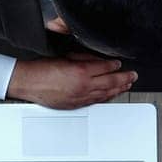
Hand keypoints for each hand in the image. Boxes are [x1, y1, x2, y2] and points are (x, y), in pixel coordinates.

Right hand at [7, 53, 136, 108]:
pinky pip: (96, 101)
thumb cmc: (42, 69)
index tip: (120, 63)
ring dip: (118, 89)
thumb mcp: (66, 57)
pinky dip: (106, 97)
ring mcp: (81, 97)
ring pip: (105, 94)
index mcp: (81, 72)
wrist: (28, 83)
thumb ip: (83, 59)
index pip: (105, 68)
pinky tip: (111, 95)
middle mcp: (83, 86)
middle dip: (124, 79)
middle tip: (133, 76)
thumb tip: (97, 61)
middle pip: (110, 82)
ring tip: (127, 85)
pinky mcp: (76, 104)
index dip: (115, 65)